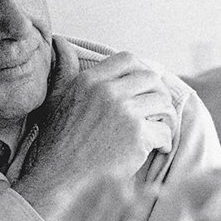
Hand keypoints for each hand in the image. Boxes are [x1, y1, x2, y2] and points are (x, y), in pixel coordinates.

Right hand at [15, 39, 175, 219]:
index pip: (127, 59)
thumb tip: (61, 42)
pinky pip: (165, 131)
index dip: (140, 71)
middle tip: (153, 112)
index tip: (141, 88)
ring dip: (163, 117)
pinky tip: (155, 149)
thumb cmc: (56, 142)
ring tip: (155, 130)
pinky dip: (164, 142)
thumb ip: (63, 70)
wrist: (59, 178)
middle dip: (156, 95)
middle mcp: (107, 92)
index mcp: (89, 81)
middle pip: (151, 78)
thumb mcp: (54, 99)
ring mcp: (124, 113)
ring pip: (162, 103)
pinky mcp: (137, 136)